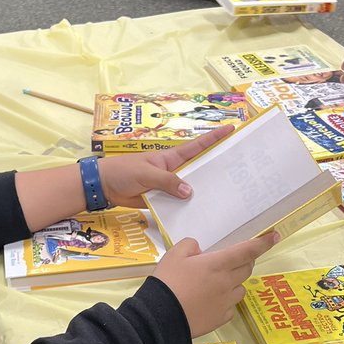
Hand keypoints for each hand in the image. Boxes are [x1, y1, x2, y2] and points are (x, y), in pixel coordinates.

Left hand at [97, 126, 232, 208]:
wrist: (104, 186)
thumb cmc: (123, 171)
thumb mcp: (146, 173)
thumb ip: (167, 182)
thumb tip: (189, 192)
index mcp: (171, 159)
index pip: (196, 146)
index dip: (213, 138)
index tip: (231, 129)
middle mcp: (174, 171)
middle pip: (199, 169)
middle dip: (216, 168)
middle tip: (239, 170)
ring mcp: (169, 187)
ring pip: (191, 189)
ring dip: (203, 193)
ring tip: (226, 197)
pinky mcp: (162, 201)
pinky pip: (178, 205)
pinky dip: (187, 209)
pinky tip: (200, 215)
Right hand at [153, 233, 276, 338]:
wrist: (160, 318)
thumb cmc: (167, 282)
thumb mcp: (173, 255)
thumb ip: (190, 246)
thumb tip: (199, 251)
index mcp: (218, 264)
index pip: (247, 251)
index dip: (262, 243)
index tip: (274, 237)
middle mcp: (227, 282)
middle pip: (247, 269)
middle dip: (245, 262)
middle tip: (232, 260)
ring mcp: (225, 303)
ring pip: (240, 289)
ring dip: (234, 283)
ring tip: (216, 284)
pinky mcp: (220, 319)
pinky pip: (230, 308)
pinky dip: (224, 303)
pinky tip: (209, 303)